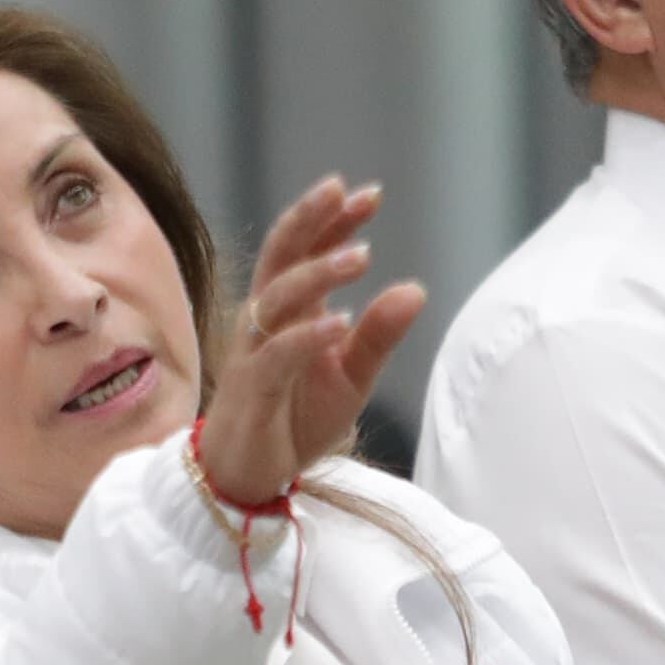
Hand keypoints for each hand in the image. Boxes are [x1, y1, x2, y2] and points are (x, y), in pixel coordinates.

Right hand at [194, 177, 423, 507]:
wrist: (248, 476)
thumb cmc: (293, 419)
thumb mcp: (351, 376)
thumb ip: (379, 334)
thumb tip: (416, 288)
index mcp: (288, 311)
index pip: (306, 251)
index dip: (334, 220)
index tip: (370, 194)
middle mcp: (265, 321)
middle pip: (280, 256)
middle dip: (310, 220)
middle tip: (341, 189)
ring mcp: (254, 352)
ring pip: (277, 299)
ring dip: (318, 274)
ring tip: (360, 256)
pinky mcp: (251, 389)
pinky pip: (276, 354)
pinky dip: (307, 336)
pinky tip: (340, 322)